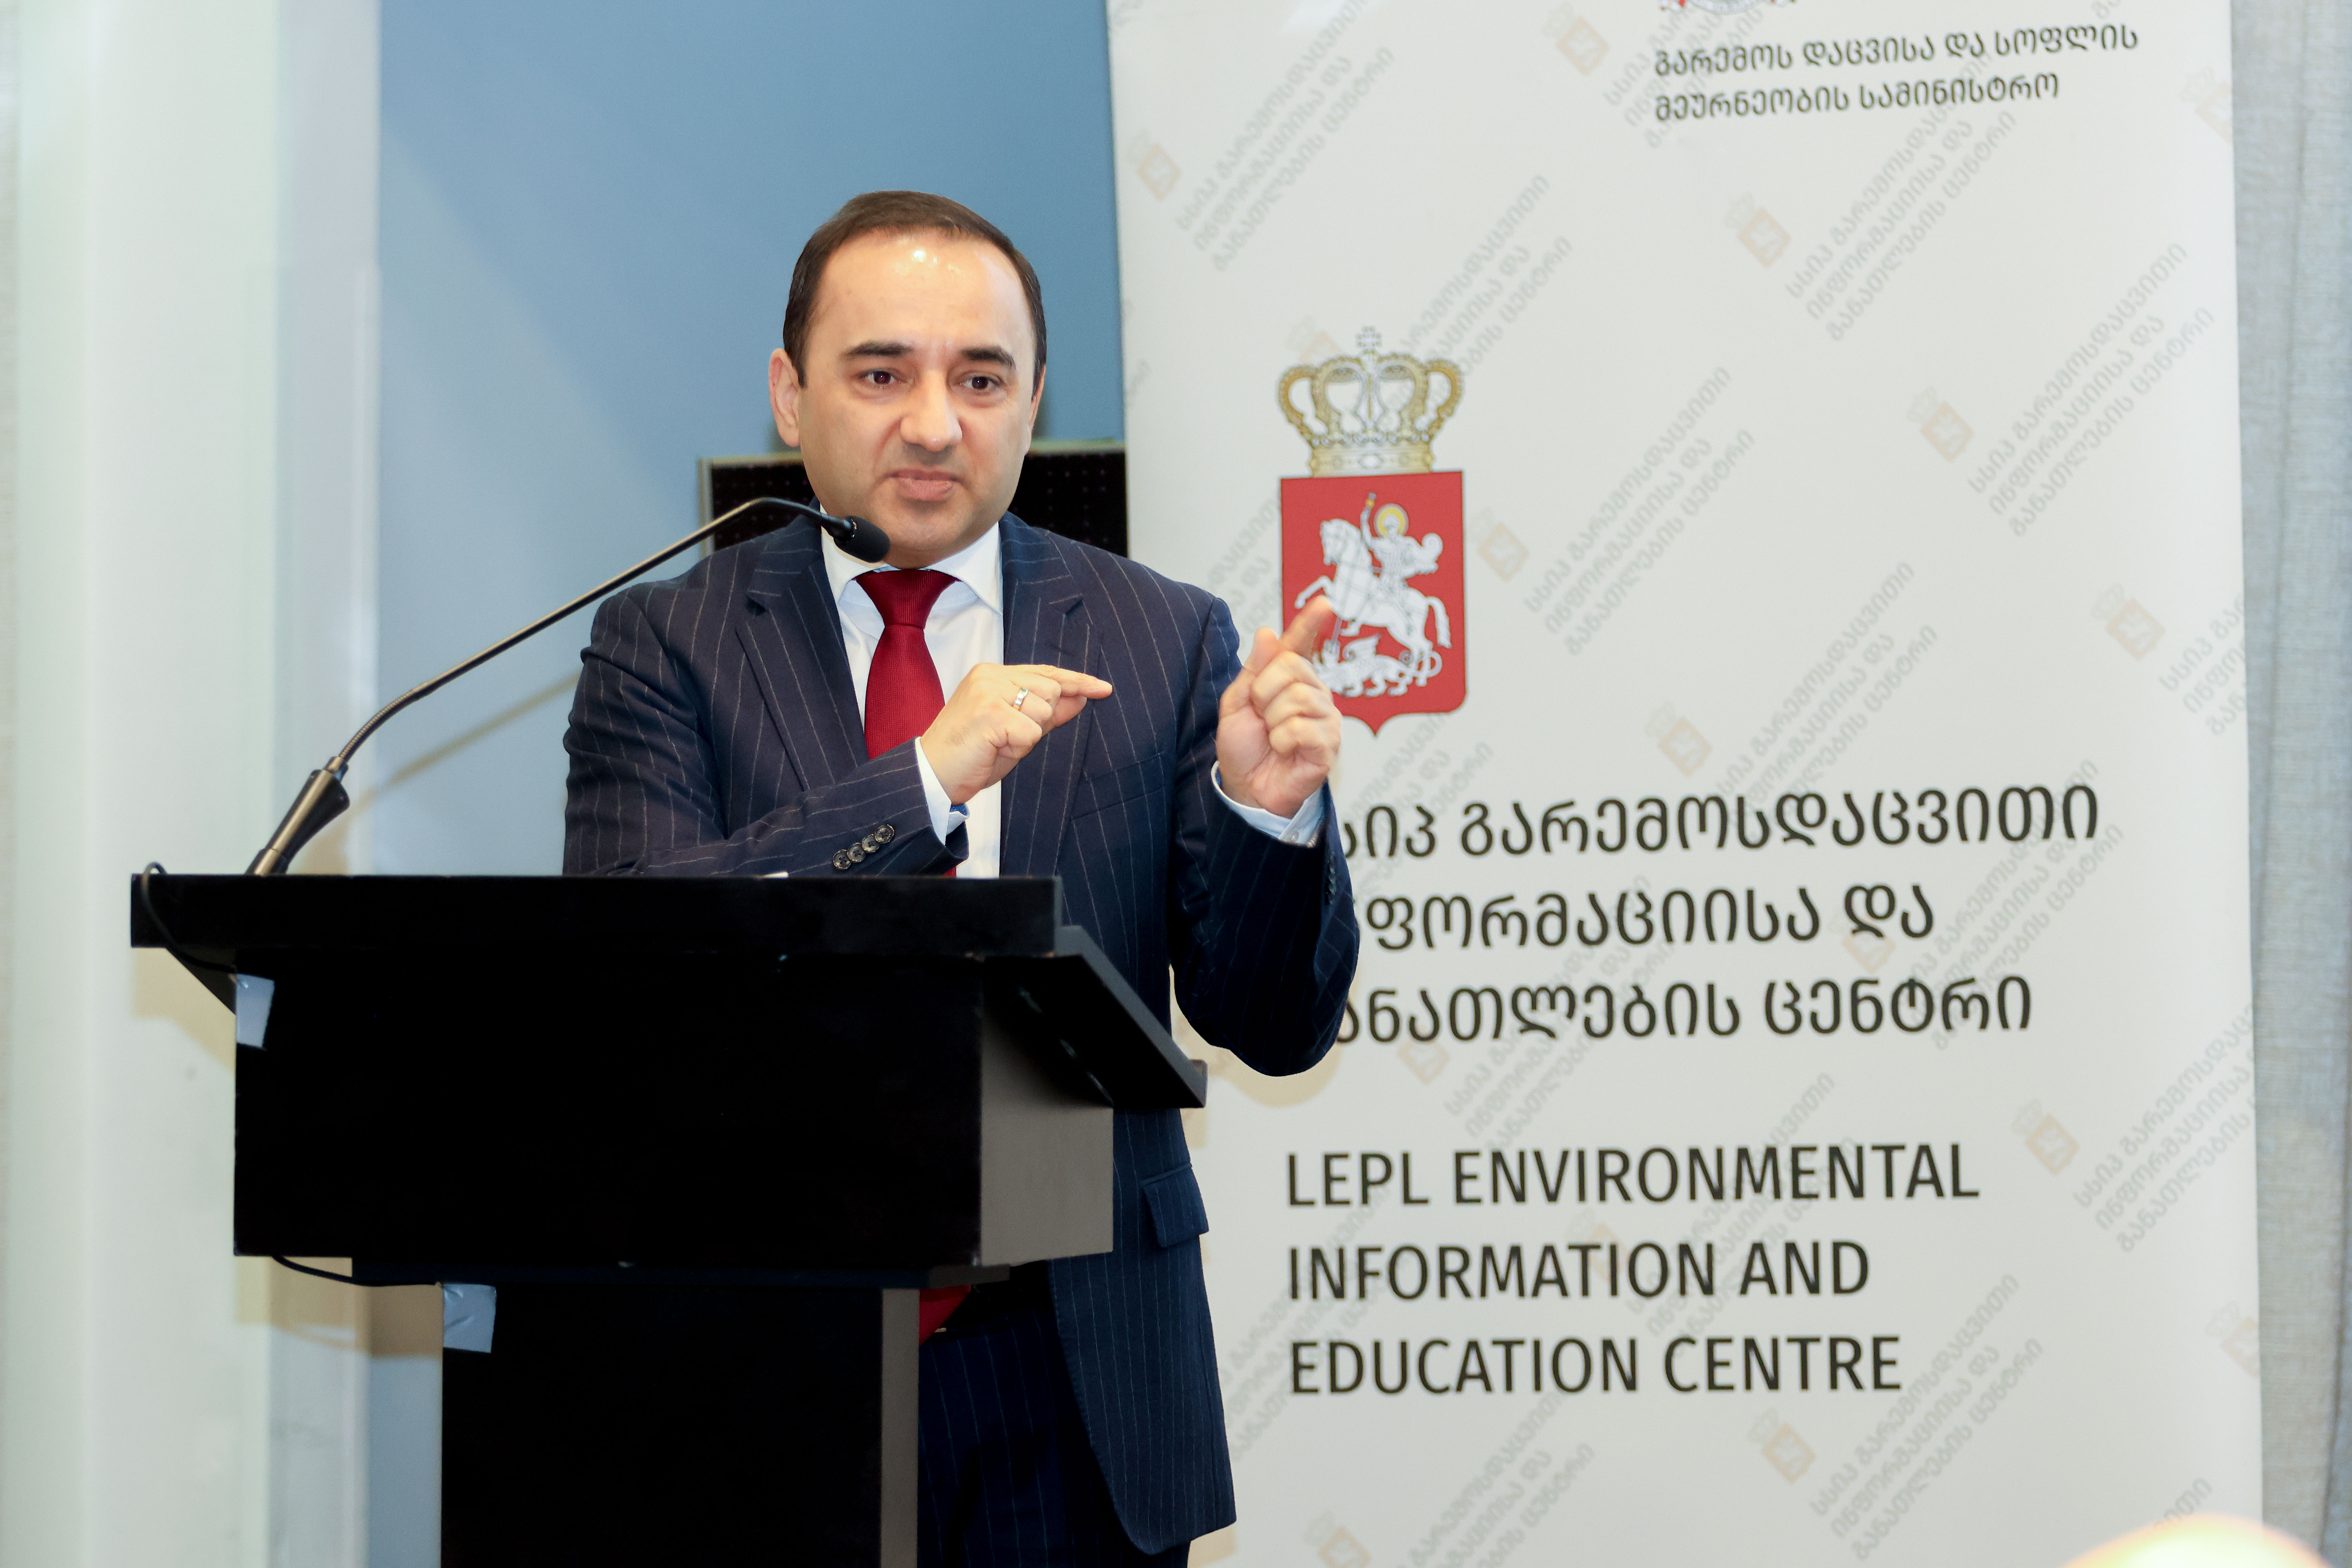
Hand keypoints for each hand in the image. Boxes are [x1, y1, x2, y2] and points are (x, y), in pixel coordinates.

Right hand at [920, 664, 1112, 804]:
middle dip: (1038, 722)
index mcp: (992, 674)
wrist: (932, 775)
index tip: (1103, 689)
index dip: (1076, 681)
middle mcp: (990, 675)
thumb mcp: (1015, 732)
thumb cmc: (971, 755)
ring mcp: (988, 691)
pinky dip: (1018, 747)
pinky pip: (1031, 732)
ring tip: (996, 743)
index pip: (1045, 673)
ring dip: (1027, 737)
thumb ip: (1047, 713)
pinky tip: (993, 749)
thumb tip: (1081, 697)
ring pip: (1043, 712)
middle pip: (1051, 692)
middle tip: (1004, 738)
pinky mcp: (990, 711)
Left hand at [1217, 597, 1341, 818]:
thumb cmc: (1245, 748)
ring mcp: (1326, 718)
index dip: (1310, 623)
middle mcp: (1314, 694)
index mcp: (1291, 680)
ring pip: (1297, 698)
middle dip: (1264, 692)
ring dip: (1272, 720)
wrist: (1247, 788)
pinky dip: (1282, 741)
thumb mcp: (1236, 705)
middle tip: (1261, 716)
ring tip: (1273, 737)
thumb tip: (1267, 633)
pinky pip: (1301, 727)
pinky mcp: (1329, 744)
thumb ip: (1253, 670)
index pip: (1302, 645)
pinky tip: (1284, 751)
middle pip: (1292, 667)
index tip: (1324, 603)